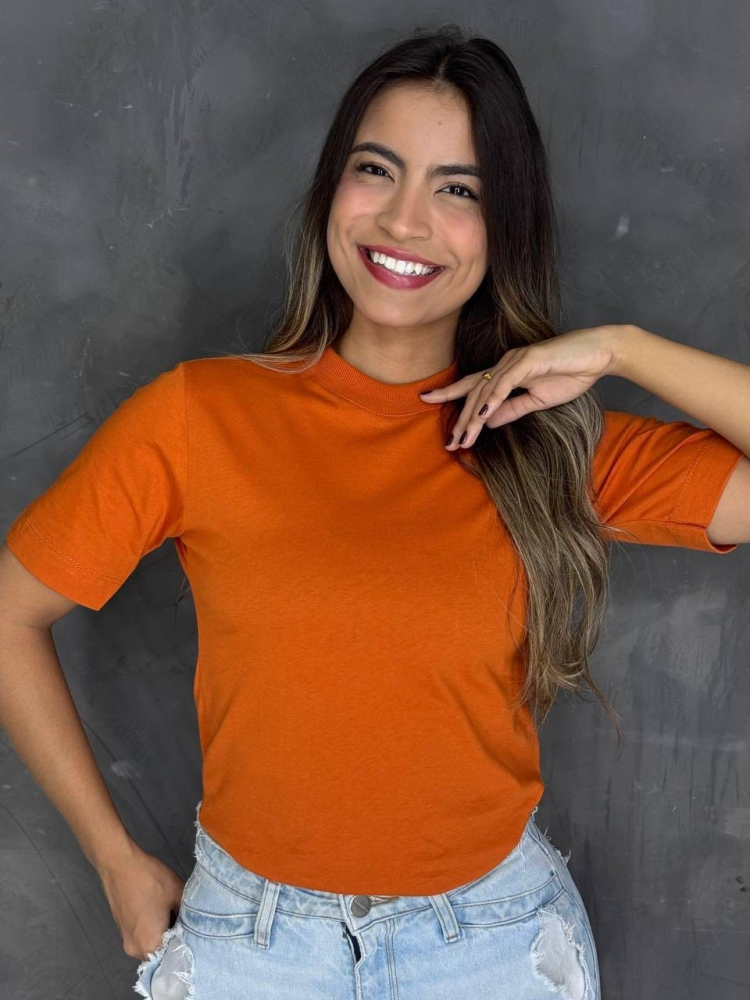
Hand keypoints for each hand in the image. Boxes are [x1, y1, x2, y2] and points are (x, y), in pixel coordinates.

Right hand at [96, 843, 186, 960]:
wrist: (120, 864)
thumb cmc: (150, 879)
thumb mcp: (178, 893)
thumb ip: (188, 915)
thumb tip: (192, 924)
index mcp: (150, 945)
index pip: (173, 957)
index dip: (186, 946)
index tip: (195, 934)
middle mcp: (135, 950)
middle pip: (161, 954)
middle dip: (174, 941)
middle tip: (186, 924)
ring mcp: (126, 941)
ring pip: (151, 945)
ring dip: (163, 935)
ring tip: (174, 915)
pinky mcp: (122, 930)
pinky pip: (142, 937)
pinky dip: (152, 930)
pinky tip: (159, 912)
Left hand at [420, 325, 619, 449]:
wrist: (599, 355)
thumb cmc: (571, 373)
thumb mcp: (537, 400)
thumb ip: (512, 409)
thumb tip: (488, 422)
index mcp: (506, 373)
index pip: (472, 386)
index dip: (449, 395)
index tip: (426, 404)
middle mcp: (505, 364)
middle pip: (475, 392)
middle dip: (461, 419)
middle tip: (450, 444)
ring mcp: (516, 360)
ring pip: (487, 390)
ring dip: (474, 416)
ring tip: (464, 438)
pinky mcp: (530, 360)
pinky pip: (507, 382)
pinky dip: (494, 398)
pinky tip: (484, 414)